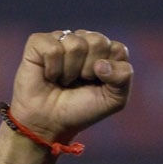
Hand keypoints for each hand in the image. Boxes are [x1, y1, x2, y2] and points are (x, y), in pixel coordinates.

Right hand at [10, 29, 132, 143]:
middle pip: (98, 41)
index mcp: (104, 52)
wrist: (50, 123)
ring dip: (70, 72)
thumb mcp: (113, 100)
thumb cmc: (81, 110)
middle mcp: (84, 41)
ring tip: (63, 81)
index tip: (98, 85)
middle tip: (79, 82)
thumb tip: (101, 64)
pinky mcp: (39, 43)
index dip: (110, 72)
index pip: (118, 49)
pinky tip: (49, 76)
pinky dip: (53, 70)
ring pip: (76, 44)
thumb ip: (123, 77)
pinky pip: (53, 49)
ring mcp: (61, 39)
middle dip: (89, 70)